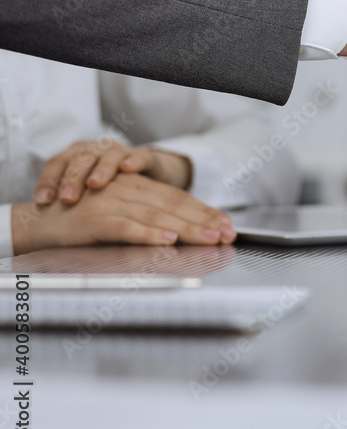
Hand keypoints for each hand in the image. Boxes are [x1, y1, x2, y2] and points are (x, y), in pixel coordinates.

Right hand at [13, 173, 234, 254]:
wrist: (38, 221)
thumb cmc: (81, 223)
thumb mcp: (120, 216)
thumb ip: (148, 220)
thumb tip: (181, 235)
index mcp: (135, 187)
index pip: (178, 199)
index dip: (204, 211)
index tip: (227, 224)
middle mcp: (127, 190)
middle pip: (173, 206)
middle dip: (204, 221)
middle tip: (227, 234)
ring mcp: (111, 203)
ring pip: (156, 215)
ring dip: (186, 228)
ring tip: (208, 238)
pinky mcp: (94, 218)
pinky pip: (126, 226)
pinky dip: (148, 234)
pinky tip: (167, 240)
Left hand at [34, 139, 191, 204]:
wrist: (149, 178)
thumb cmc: (111, 189)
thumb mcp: (87, 194)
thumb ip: (69, 200)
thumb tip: (39, 220)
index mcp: (77, 155)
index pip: (57, 163)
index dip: (49, 181)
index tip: (43, 202)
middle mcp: (97, 149)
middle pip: (81, 158)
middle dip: (73, 178)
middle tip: (68, 199)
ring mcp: (122, 152)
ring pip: (108, 155)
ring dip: (101, 169)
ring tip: (95, 185)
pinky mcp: (147, 157)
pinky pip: (141, 156)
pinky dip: (134, 161)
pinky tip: (128, 169)